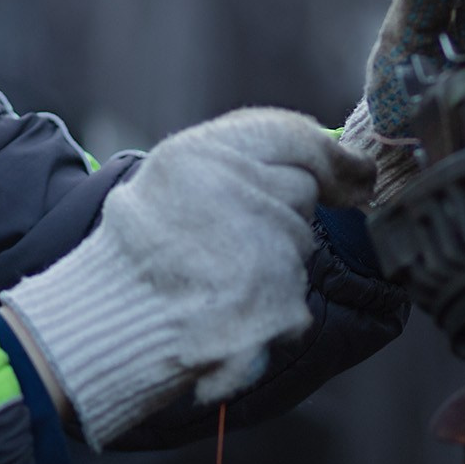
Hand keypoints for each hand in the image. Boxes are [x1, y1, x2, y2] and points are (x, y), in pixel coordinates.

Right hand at [0, 108, 371, 449]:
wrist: (106, 327)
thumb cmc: (137, 249)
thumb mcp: (172, 175)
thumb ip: (239, 156)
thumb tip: (339, 161)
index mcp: (207, 155)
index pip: (296, 137)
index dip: (335, 157)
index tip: (358, 173)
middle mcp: (242, 195)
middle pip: (301, 194)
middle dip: (280, 213)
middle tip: (229, 240)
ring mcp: (266, 252)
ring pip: (297, 248)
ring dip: (272, 262)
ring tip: (214, 279)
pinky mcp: (279, 304)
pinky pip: (294, 297)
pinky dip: (269, 306)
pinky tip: (226, 310)